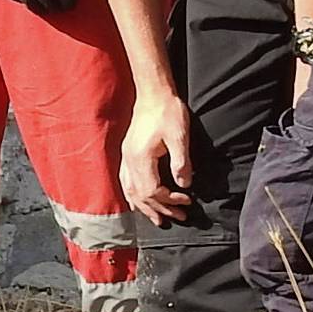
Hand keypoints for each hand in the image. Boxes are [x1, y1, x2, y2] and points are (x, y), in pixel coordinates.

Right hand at [120, 85, 195, 226]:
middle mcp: (129, 160)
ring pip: (130, 191)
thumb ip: (181, 163)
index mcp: (141, 158)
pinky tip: (139, 201)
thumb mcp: (179, 136)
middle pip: (140, 195)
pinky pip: (126, 182)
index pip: (152, 191)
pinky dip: (134, 196)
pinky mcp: (127, 152)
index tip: (186, 201)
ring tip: (158, 219)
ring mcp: (126, 157)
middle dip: (159, 209)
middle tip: (178, 218)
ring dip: (145, 207)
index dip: (169, 201)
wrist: (153, 92)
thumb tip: (184, 185)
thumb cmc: (168, 111)